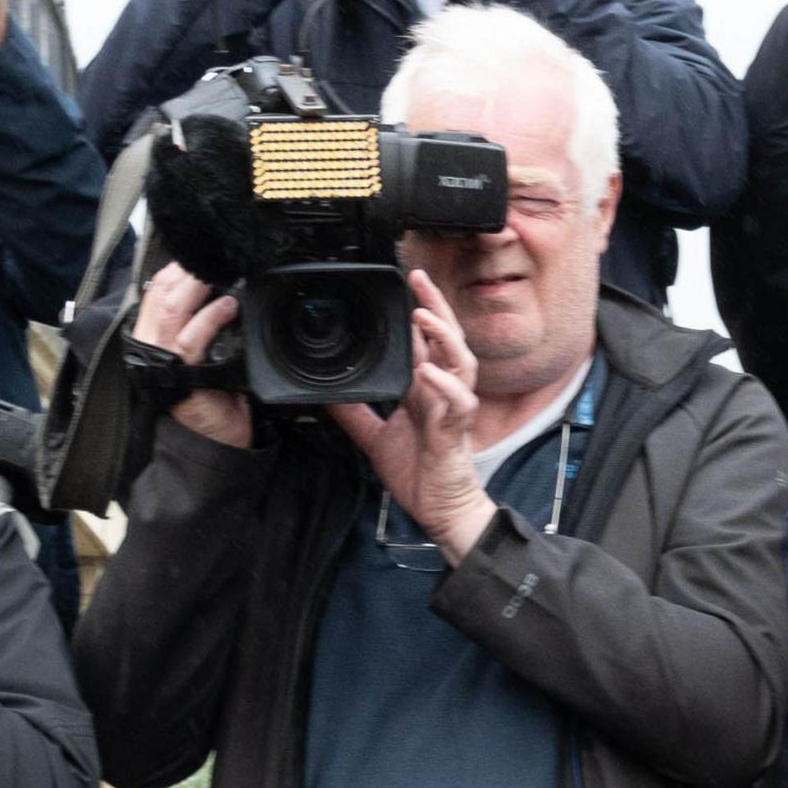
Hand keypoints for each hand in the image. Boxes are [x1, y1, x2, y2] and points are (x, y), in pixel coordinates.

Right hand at [134, 265, 253, 447]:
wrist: (214, 441)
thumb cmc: (211, 394)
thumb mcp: (201, 353)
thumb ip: (198, 324)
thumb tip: (216, 288)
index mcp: (151, 336)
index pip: (155, 290)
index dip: (176, 269)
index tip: (200, 256)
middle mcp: (150, 345)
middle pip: (160, 294)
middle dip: (186, 271)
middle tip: (213, 258)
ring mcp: (162, 361)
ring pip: (171, 309)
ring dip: (197, 287)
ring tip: (221, 275)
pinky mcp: (182, 376)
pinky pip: (191, 339)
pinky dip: (211, 318)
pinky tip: (228, 306)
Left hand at [326, 268, 496, 559]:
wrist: (439, 509)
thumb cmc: (418, 473)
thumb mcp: (374, 438)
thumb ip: (354, 414)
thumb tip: (327, 395)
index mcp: (424, 390)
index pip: (425, 341)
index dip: (418, 311)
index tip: (404, 284)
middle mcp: (441, 392)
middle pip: (447, 339)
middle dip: (435, 306)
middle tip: (418, 277)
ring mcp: (451, 408)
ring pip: (460, 362)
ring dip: (443, 337)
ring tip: (422, 316)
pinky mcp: (455, 431)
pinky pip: (458, 403)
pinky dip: (444, 385)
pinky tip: (428, 372)